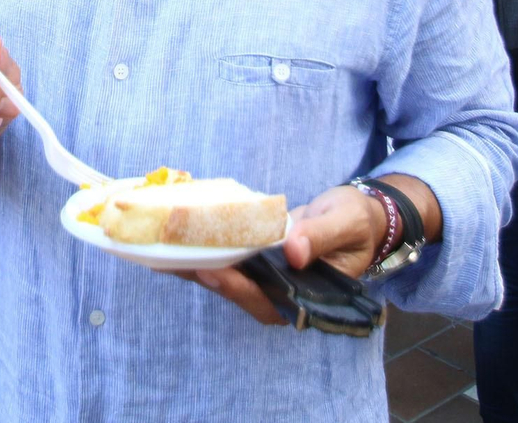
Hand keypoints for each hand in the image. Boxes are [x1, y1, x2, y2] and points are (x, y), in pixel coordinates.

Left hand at [175, 185, 383, 326]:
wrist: (357, 216)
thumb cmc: (357, 223)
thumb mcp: (347, 224)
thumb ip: (322, 237)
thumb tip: (294, 251)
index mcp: (307, 296)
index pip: (267, 302)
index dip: (239, 290)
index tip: (214, 271)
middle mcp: (281, 292)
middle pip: (237, 292)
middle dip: (204, 276)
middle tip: (173, 258)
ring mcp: (266, 277)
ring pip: (226, 277)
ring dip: (194, 264)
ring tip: (160, 249)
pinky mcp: (254, 259)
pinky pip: (227, 256)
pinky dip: (203, 247)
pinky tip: (177, 235)